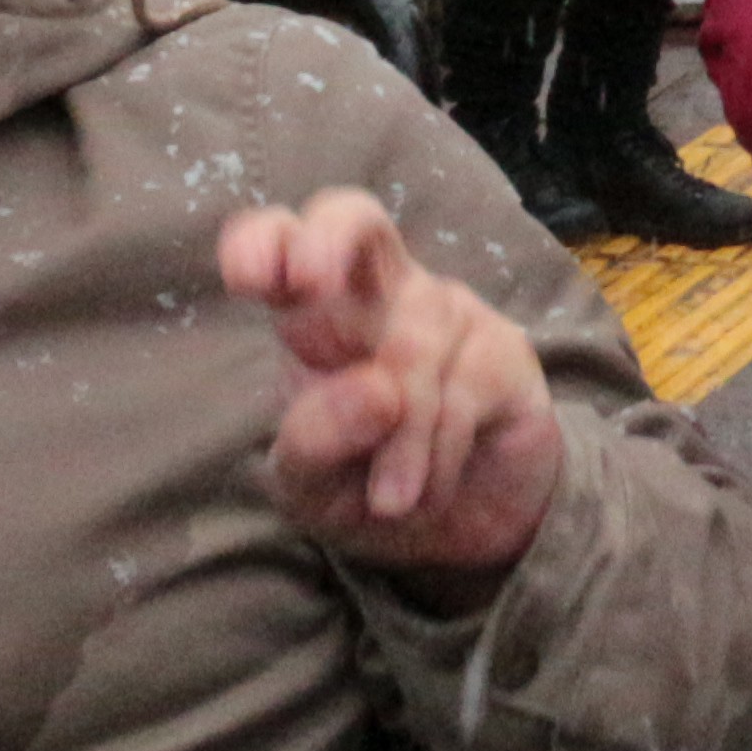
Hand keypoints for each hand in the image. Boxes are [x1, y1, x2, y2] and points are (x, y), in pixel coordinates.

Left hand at [222, 188, 564, 608]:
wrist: (462, 534)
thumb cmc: (367, 490)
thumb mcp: (314, 489)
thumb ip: (316, 444)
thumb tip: (370, 393)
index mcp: (314, 316)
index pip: (282, 245)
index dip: (262, 242)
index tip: (248, 280)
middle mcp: (379, 294)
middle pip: (354, 216)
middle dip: (329, 238)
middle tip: (309, 286)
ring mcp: (446, 310)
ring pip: (411, 343)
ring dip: (399, 440)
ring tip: (390, 504)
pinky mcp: (503, 348)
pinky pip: (463, 389)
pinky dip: (438, 456)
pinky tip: (429, 492)